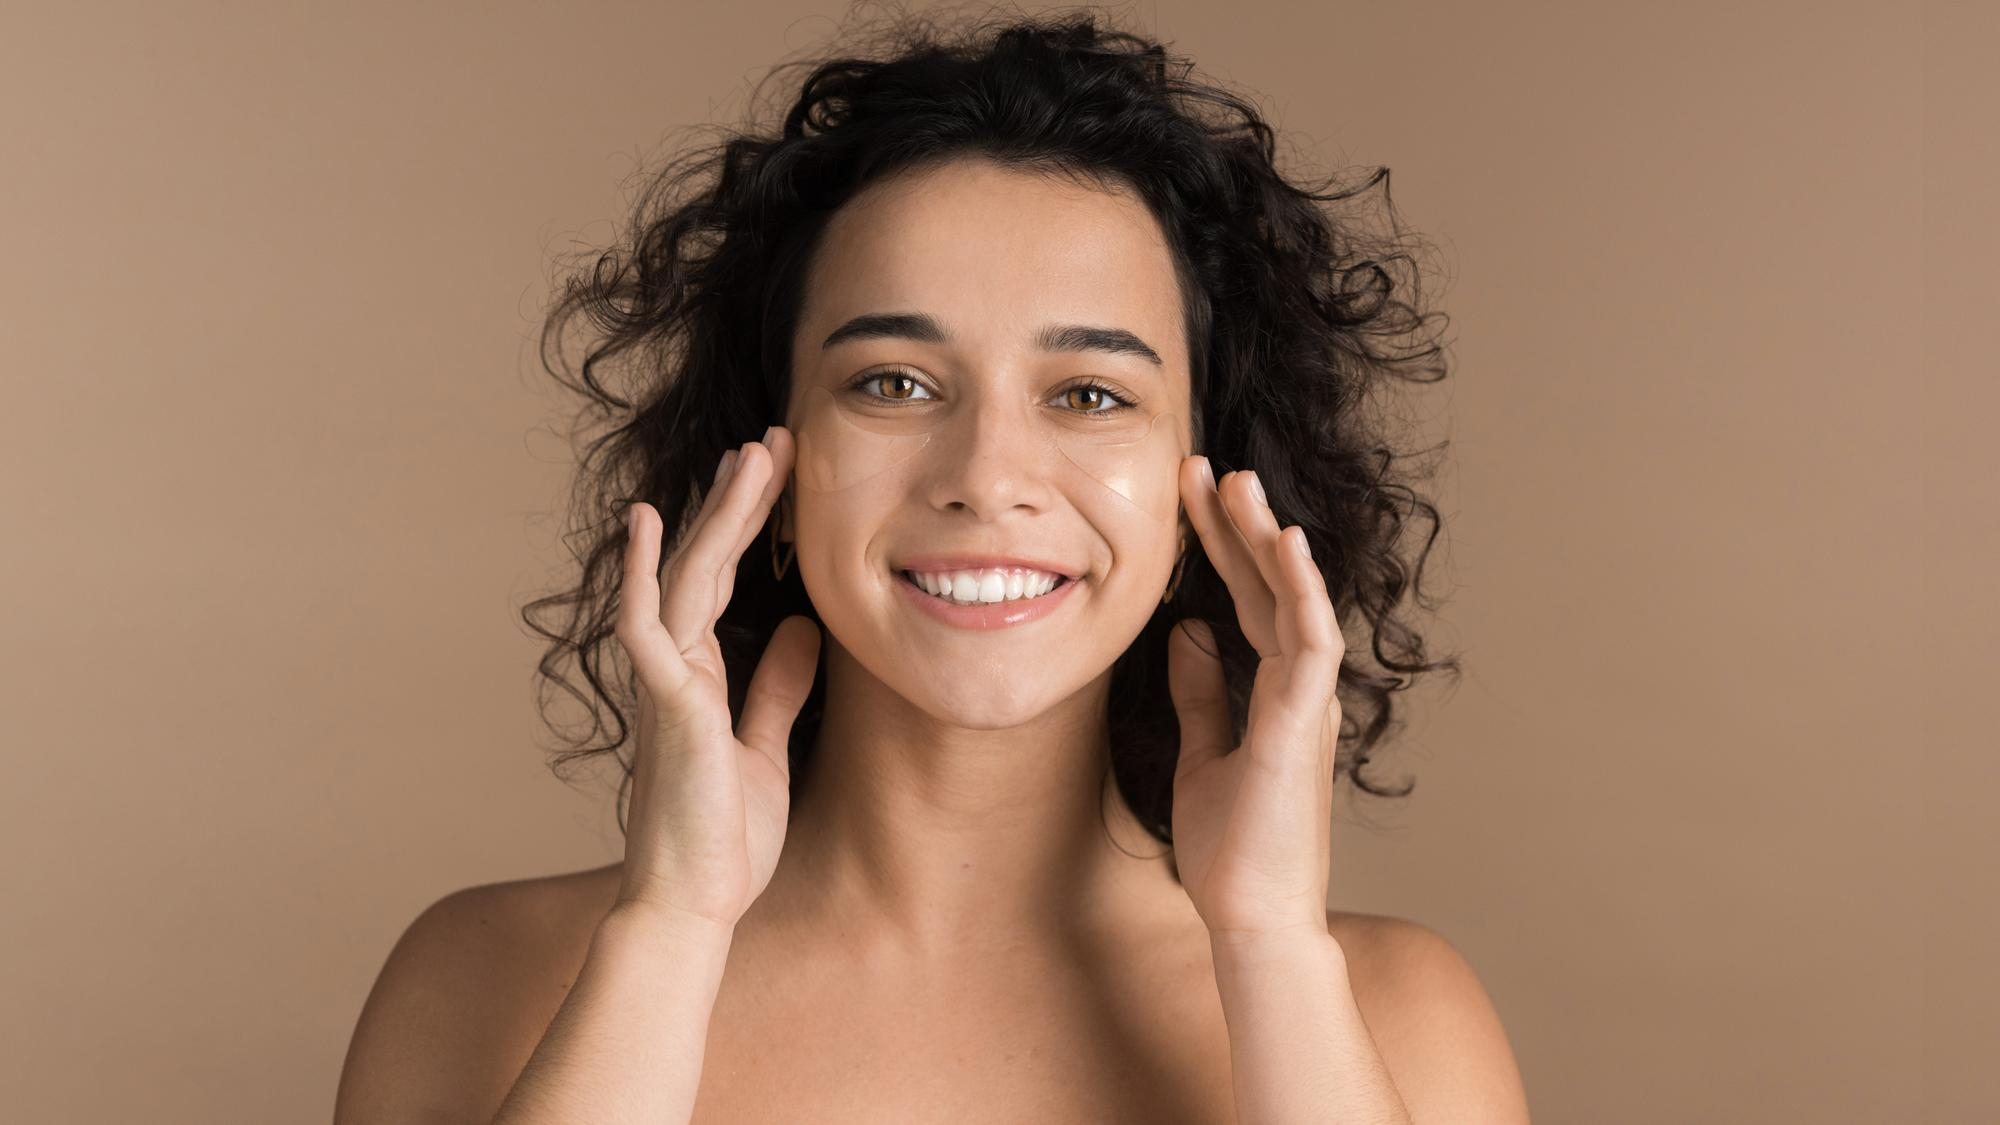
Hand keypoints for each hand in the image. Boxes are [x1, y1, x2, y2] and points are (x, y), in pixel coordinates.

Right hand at [613, 428, 820, 928]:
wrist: (695, 907)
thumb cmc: (724, 840)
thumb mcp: (767, 750)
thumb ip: (777, 689)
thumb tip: (801, 629)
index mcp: (702, 677)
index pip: (725, 581)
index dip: (749, 526)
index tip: (775, 473)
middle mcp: (678, 670)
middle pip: (707, 565)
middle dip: (739, 501)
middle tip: (771, 439)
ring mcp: (668, 685)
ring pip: (687, 580)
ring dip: (717, 516)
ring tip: (748, 457)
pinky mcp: (670, 709)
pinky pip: (649, 629)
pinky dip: (646, 575)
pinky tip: (650, 525)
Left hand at [1166, 456, 1345, 940]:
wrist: (1250, 918)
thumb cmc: (1231, 849)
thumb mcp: (1200, 755)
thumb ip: (1200, 693)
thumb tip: (1188, 633)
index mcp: (1273, 692)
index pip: (1245, 600)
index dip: (1220, 545)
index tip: (1188, 494)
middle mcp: (1298, 688)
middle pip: (1268, 587)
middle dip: (1237, 524)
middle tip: (1203, 466)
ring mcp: (1308, 703)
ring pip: (1294, 601)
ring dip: (1266, 540)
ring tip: (1236, 483)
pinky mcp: (1306, 725)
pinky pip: (1312, 644)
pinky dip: (1302, 592)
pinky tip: (1286, 547)